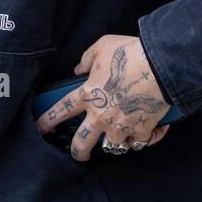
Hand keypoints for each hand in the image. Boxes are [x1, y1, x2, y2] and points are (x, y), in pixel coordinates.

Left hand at [35, 35, 172, 162]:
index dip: (47, 121)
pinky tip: (149, 132)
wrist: (161, 65)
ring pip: (113, 147)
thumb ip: (87, 59)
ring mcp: (122, 126)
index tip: (40, 129)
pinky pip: (140, 142)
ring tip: (119, 139)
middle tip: (80, 154)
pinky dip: (144, 139)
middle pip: (82, 143)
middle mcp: (102, 116)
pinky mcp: (142, 130)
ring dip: (115, 143)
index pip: (61, 111)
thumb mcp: (102, 47)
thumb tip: (79, 69)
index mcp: (88, 95)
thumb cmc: (130, 54)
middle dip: (78, 152)